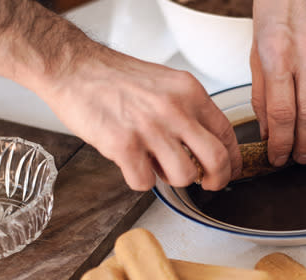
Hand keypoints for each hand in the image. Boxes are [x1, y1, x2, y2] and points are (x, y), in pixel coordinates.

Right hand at [39, 44, 241, 190]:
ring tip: (156, 165)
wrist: (74, 68)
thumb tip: (203, 146)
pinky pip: (146, 182)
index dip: (232, 160)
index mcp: (189, 92)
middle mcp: (174, 109)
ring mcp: (150, 128)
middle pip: (216, 159)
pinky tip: (131, 164)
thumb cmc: (114, 78)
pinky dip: (140, 180)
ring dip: (172, 179)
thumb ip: (187, 111)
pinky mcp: (124, 145)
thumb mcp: (165, 84)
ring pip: (183, 176)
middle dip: (216, 180)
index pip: (226, 133)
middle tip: (207, 185)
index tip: (228, 171)